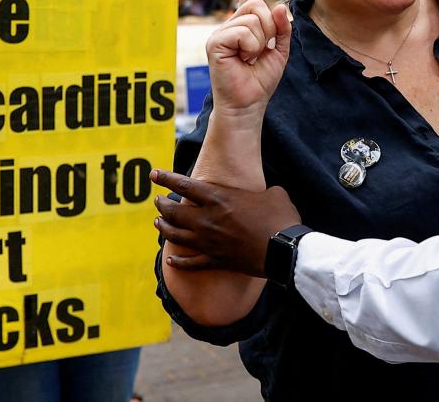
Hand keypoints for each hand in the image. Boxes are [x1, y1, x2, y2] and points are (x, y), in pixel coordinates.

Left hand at [151, 169, 299, 275]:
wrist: (284, 250)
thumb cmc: (280, 218)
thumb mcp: (274, 194)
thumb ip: (261, 192)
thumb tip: (266, 194)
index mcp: (219, 198)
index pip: (184, 185)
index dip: (166, 179)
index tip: (154, 174)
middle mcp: (207, 220)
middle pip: (173, 212)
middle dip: (161, 205)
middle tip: (157, 201)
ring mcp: (208, 242)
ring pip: (175, 236)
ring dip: (163, 228)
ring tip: (158, 223)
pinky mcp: (215, 261)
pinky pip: (189, 263)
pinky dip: (178, 262)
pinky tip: (170, 261)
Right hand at [206, 0, 290, 116]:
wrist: (248, 104)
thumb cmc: (260, 80)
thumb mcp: (280, 51)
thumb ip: (280, 28)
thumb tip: (276, 7)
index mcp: (246, 24)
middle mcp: (231, 23)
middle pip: (258, 4)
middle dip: (268, 29)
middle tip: (259, 52)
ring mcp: (221, 31)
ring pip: (254, 17)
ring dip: (261, 42)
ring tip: (250, 58)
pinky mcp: (216, 42)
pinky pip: (245, 32)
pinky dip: (252, 48)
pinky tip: (242, 60)